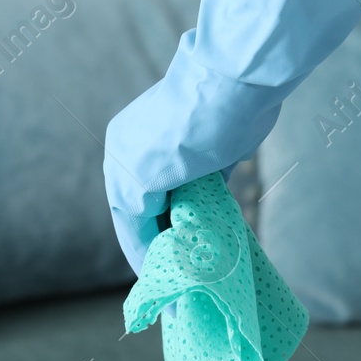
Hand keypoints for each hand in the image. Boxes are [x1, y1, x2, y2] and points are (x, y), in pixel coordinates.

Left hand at [104, 0, 360, 273]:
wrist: (236, 79)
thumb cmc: (238, 94)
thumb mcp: (219, 135)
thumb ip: (207, 162)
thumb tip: (212, 182)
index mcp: (139, 128)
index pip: (141, 185)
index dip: (156, 219)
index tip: (172, 243)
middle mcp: (122, 145)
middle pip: (132, 207)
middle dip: (153, 241)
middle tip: (172, 271)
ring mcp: (123, 163)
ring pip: (133, 222)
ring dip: (153, 253)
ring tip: (173, 281)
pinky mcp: (134, 181)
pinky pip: (138, 229)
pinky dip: (152, 254)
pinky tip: (171, 273)